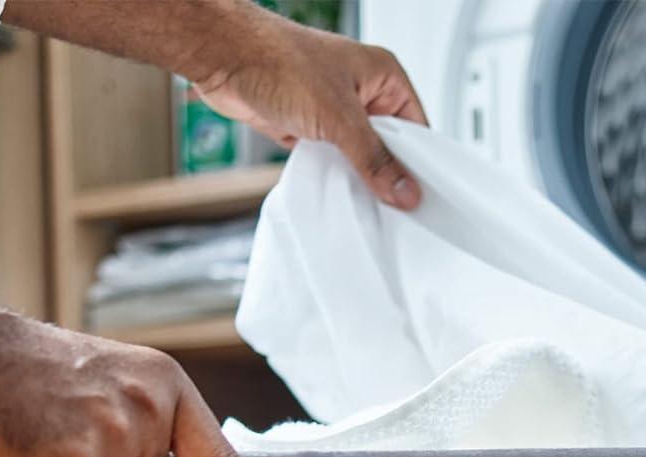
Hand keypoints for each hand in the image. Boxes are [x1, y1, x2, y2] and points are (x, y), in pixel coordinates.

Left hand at [193, 7, 427, 209]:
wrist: (225, 58)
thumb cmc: (277, 60)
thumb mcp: (338, 116)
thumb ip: (373, 158)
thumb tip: (404, 190)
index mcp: (384, 76)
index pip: (418, 129)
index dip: (420, 166)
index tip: (420, 199)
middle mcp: (363, 93)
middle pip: (390, 147)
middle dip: (387, 176)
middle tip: (394, 209)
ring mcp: (336, 112)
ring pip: (360, 157)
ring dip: (359, 178)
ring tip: (366, 203)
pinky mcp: (312, 128)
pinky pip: (334, 161)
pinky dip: (335, 177)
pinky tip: (339, 195)